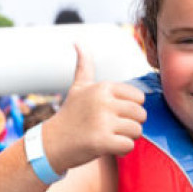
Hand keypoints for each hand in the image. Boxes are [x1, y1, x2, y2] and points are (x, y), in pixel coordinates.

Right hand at [43, 44, 146, 173]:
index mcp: (103, 87)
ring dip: (126, 138)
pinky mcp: (102, 142)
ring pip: (137, 131)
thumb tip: (78, 42)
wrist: (51, 143)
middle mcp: (103, 101)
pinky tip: (106, 147)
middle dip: (130, 125)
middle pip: (141, 115)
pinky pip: (128, 146)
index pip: (139, 98)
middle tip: (110, 128)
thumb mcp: (78, 87)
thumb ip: (84, 66)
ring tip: (108, 137)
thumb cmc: (70, 115)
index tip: (111, 114)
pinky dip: (121, 150)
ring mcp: (102, 122)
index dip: (129, 109)